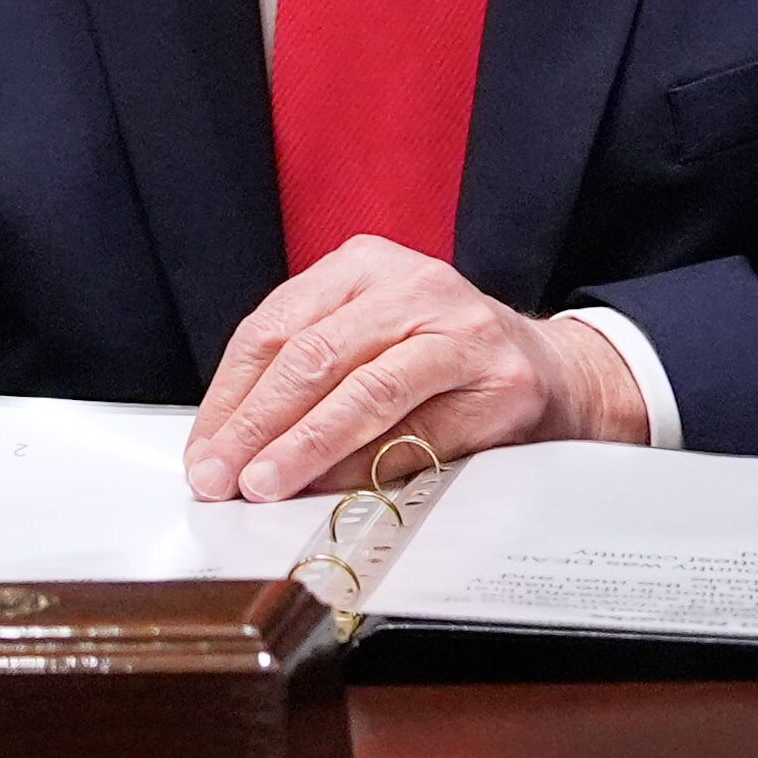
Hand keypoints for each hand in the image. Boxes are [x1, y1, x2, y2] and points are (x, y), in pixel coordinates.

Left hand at [182, 236, 650, 500]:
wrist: (554, 370)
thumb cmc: (440, 360)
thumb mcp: (366, 340)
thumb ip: (305, 379)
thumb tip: (231, 451)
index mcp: (364, 265)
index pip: (275, 327)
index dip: (231, 395)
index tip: (203, 451)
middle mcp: (414, 285)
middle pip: (315, 354)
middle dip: (257, 424)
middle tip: (221, 478)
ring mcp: (462, 331)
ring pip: (367, 389)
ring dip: (306, 445)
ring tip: (265, 485)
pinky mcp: (500, 383)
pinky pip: (420, 433)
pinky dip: (370, 467)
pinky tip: (334, 493)